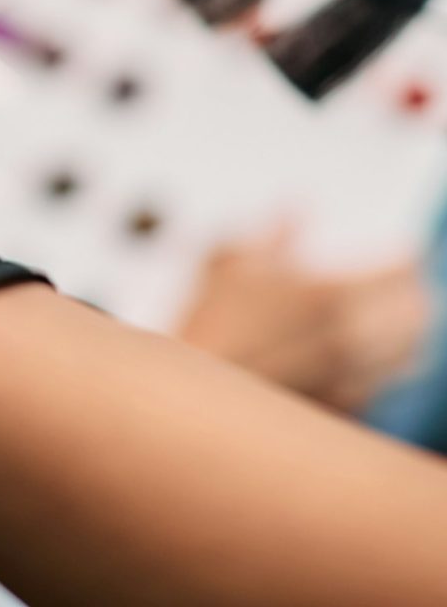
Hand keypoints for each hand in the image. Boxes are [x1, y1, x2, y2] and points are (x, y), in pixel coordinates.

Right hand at [177, 227, 427, 412]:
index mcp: (328, 296)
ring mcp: (350, 378)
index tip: (400, 251)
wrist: (197, 396)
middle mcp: (350, 339)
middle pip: (419, 313)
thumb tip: (295, 209)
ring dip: (407, 331)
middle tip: (401, 282)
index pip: (402, 270)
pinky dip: (384, 365)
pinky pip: (384, 382)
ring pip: (412, 353)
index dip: (404, 257)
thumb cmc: (208, 326)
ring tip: (393, 316)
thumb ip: (271, 233)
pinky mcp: (343, 406)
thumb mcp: (228, 261)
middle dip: (412, 293)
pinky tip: (362, 353)